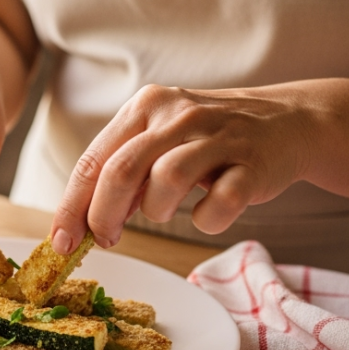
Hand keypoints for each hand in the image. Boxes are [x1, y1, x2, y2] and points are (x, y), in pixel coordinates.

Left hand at [49, 84, 317, 252]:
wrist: (288, 121)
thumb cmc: (209, 139)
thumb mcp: (161, 139)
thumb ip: (124, 170)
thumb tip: (83, 221)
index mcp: (145, 106)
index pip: (94, 160)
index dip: (72, 206)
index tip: (60, 243)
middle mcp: (178, 114)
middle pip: (122, 171)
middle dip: (104, 216)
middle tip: (106, 239)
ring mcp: (218, 136)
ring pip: (166, 181)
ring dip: (156, 212)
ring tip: (164, 212)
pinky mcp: (253, 163)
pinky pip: (220, 202)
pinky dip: (207, 219)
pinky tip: (209, 211)